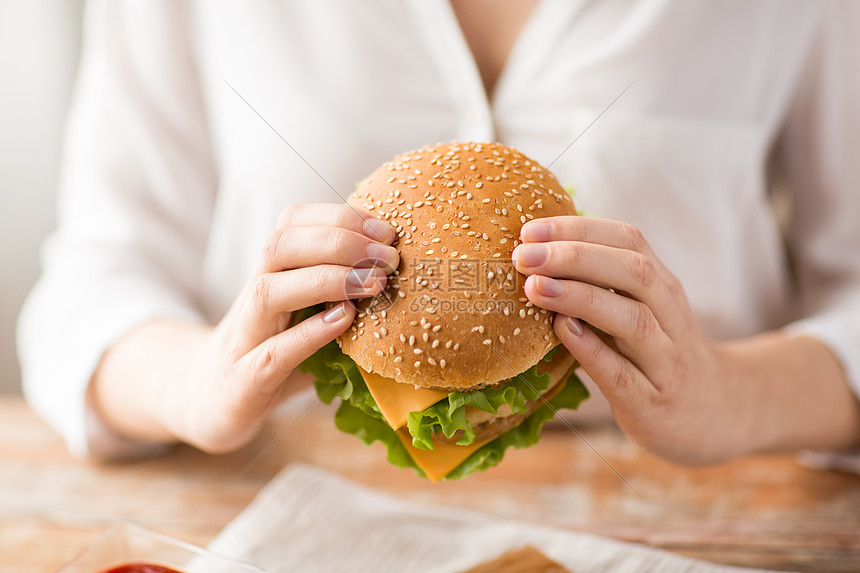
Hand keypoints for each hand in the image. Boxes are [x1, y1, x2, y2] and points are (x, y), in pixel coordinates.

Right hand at [104, 203, 398, 452]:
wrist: (207, 403)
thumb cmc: (272, 355)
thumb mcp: (307, 317)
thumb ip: (342, 296)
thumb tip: (406, 277)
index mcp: (270, 274)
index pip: (293, 223)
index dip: (340, 217)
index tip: (385, 229)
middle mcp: (252, 297)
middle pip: (280, 245)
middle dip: (339, 241)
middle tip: (388, 257)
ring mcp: (244, 339)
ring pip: (269, 290)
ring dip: (326, 280)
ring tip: (373, 283)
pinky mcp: (242, 382)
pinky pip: (273, 353)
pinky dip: (309, 334)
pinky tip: (344, 321)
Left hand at [512, 216, 740, 463]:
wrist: (713, 415)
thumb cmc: (656, 354)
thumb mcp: (640, 310)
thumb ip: (602, 283)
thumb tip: (537, 251)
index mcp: (663, 286)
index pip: (628, 240)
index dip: (578, 229)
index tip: (530, 229)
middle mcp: (671, 315)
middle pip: (632, 272)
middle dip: (574, 257)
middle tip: (524, 255)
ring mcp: (666, 361)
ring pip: (632, 319)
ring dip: (579, 297)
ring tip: (534, 287)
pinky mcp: (652, 403)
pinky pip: (622, 373)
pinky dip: (590, 348)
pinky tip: (560, 330)